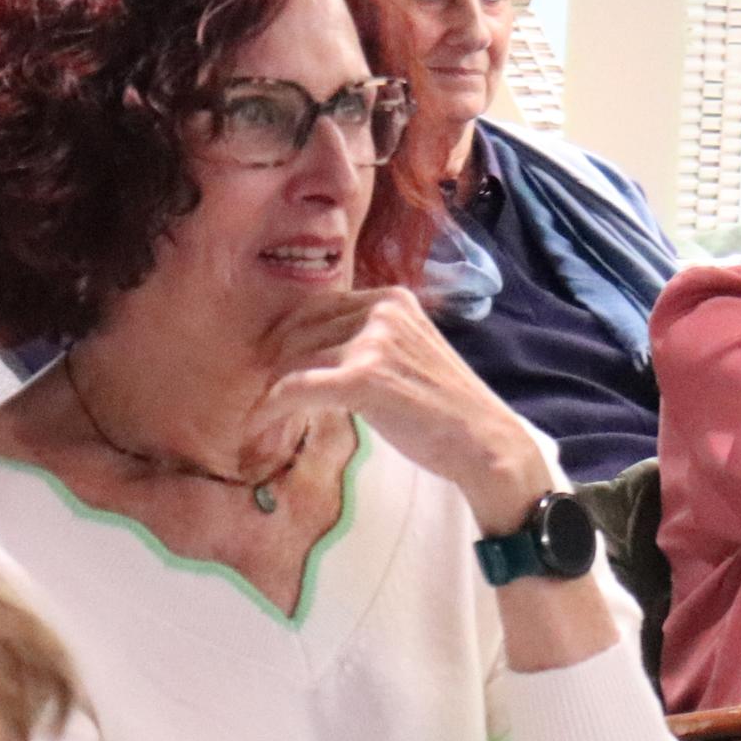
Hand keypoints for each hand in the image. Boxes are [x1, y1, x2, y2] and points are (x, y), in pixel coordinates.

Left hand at [258, 288, 547, 536]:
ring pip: (294, 361)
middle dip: (274, 364)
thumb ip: (370, 342)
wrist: (483, 442)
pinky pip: (295, 389)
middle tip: (263, 393)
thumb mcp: (409, 353)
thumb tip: (308, 352)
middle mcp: (381, 311)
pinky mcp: (363, 378)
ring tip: (262, 415)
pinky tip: (257, 426)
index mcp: (392, 299)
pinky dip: (269, 409)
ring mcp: (373, 343)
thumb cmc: (446, 408)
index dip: (286, 334)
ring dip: (271, 391)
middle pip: (300, 331)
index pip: (318, 306)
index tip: (270, 362)